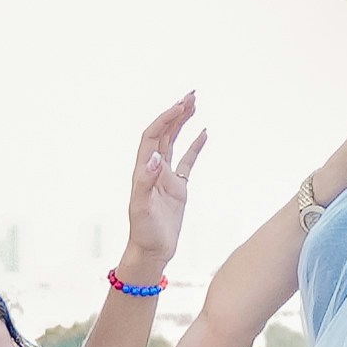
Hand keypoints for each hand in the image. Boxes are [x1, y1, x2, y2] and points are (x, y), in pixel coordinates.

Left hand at [115, 92, 203, 284]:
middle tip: (191, 95)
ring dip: (182, 123)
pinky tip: (204, 133)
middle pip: (163, 133)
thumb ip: (147, 181)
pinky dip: (195, 146)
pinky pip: (188, 161)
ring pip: (174, 142)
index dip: (165, 119)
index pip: (153, 137)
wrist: (151, 251)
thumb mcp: (142, 208)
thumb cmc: (144, 232)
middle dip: (175, 113)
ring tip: (194, 104)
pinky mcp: (177, 188)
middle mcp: (153, 169)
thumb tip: (156, 157)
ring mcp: (166, 177)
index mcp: (144, 170)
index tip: (180, 106)